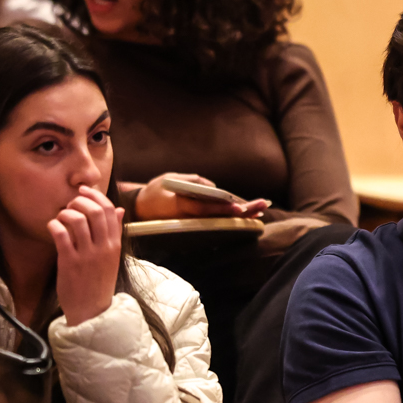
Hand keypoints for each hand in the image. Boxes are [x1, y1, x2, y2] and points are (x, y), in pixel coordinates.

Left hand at [50, 187, 124, 324]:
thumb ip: (115, 232)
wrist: (92, 311)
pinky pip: (61, 235)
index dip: (96, 196)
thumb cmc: (99, 282)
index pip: (110, 210)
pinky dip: (55, 225)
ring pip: (78, 220)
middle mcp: (103, 247)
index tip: (83, 191)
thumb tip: (120, 209)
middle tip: (70, 204)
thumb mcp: (112, 256)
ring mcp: (87, 255)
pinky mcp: (70, 263)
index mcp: (115, 244)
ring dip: (66, 212)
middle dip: (79, 200)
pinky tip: (52, 227)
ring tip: (61, 217)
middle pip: (95, 211)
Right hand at [133, 172, 270, 219]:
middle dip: (242, 212)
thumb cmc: (154, 191)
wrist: (139, 209)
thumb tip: (213, 187)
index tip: (239, 208)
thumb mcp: (169, 179)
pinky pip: (216, 221)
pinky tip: (246, 212)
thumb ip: (192, 181)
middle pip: (220, 216)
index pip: (205, 208)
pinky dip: (231, 216)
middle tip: (262, 206)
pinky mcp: (195, 224)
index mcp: (180, 206)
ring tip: (261, 209)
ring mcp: (194, 223)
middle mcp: (190, 218)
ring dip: (241, 216)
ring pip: (222, 220)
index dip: (223, 209)